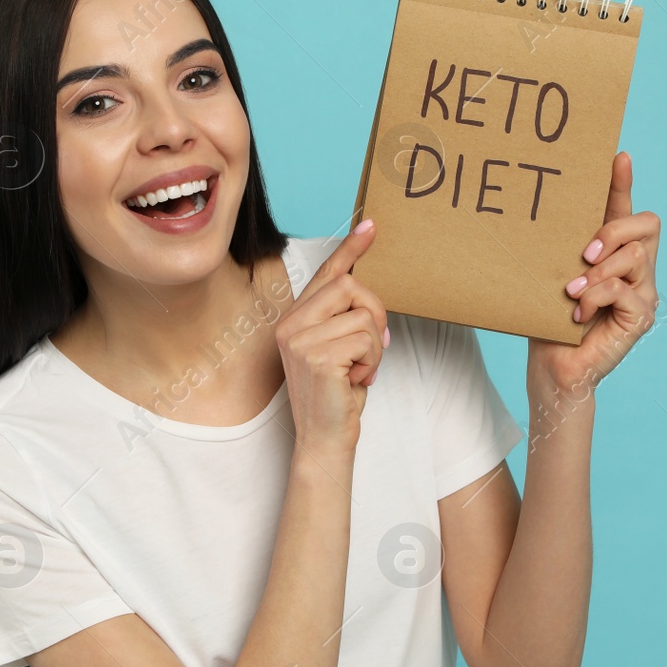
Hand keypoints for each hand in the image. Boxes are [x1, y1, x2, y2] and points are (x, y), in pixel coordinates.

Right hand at [274, 218, 388, 452]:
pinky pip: (366, 339)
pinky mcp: (317, 356)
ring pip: (364, 316)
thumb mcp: (340, 350)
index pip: (326, 274)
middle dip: (375, 313)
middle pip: (350, 285)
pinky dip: (372, 361)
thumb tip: (369, 295)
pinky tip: (356, 380)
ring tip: (358, 370)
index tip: (370, 226)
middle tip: (373, 346)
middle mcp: (291, 325)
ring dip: (374, 347)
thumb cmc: (334, 398)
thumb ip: (345, 321)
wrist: (324, 440)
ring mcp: (300, 340)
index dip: (350, 249)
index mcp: (294, 320)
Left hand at [527, 151, 659, 393]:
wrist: (552, 368)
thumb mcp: (550, 275)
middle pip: (647, 224)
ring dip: (599, 271)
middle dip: (614, 230)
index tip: (616, 156)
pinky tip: (578, 313)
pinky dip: (597, 297)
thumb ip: (559, 248)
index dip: (623, 183)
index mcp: (614, 254)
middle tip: (583, 254)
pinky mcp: (641, 317)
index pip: (626, 210)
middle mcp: (636, 270)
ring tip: (573, 292)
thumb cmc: (547, 321)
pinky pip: (625, 289)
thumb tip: (542, 211)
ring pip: (636, 256)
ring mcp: (643, 293)